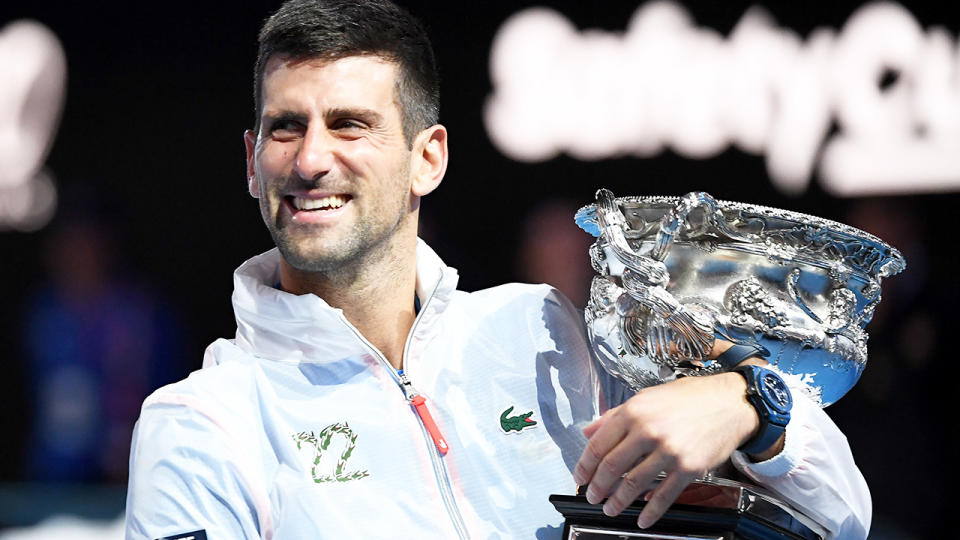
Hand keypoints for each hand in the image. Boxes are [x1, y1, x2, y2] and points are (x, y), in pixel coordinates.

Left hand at [572, 372, 758, 527]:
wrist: (730, 402)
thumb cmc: (690, 397)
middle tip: (592, 496)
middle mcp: (648, 431)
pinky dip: (651, 511)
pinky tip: (643, 518)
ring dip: (618, 501)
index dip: (585, 465)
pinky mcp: (689, 467)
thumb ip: (614, 416)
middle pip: (612, 466)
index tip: (580, 476)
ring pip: (634, 483)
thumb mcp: (646, 397)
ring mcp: (669, 451)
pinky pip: (665, 495)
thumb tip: (589, 431)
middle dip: (597, 487)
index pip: (599, 444)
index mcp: (634, 412)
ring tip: (610, 508)